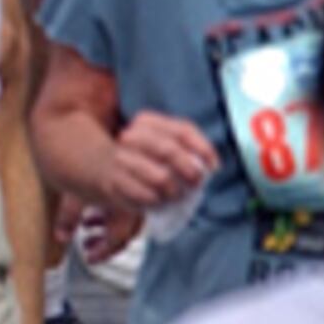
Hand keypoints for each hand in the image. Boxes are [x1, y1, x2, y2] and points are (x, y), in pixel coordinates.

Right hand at [104, 108, 218, 214]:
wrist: (111, 170)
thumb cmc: (152, 158)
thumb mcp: (171, 144)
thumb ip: (193, 149)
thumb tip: (211, 166)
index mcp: (146, 122)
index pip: (182, 131)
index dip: (203, 149)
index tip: (213, 167)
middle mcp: (130, 136)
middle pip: (169, 151)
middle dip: (189, 171)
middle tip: (196, 184)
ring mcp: (120, 158)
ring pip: (160, 177)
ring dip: (175, 191)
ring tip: (175, 195)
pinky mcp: (114, 182)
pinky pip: (146, 196)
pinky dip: (158, 202)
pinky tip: (158, 201)